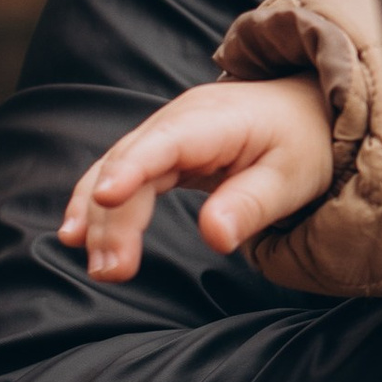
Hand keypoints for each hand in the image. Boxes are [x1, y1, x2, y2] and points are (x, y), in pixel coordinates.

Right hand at [57, 79, 337, 279]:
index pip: (165, 143)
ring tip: (98, 265)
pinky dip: (97, 203)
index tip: (105, 199)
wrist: (305, 110)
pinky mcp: (161, 149)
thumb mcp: (291, 177)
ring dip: (98, 216)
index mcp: (215, 120)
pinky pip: (121, 173)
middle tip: (111, 271)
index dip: (132, 169)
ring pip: (116, 169)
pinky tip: (75, 235)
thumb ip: (251, 206)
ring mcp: (166, 131)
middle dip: (113, 216)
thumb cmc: (302, 143)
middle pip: (130, 163)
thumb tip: (215, 238)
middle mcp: (180, 119)